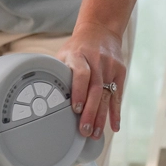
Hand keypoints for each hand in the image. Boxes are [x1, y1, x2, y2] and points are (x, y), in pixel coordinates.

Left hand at [59, 21, 126, 139]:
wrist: (101, 31)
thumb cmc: (78, 47)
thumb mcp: (64, 54)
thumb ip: (58, 73)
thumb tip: (45, 97)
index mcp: (79, 55)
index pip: (81, 75)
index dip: (79, 92)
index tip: (75, 109)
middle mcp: (96, 61)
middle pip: (95, 90)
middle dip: (89, 113)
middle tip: (84, 131)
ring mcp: (110, 67)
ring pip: (106, 96)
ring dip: (100, 117)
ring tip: (94, 134)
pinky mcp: (120, 72)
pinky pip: (118, 95)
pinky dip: (115, 112)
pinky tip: (114, 127)